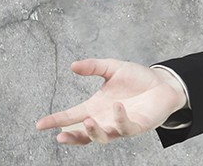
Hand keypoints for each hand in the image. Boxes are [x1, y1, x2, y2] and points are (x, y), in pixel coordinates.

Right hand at [35, 59, 185, 145]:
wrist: (162, 83)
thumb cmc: (137, 79)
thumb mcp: (113, 68)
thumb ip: (94, 67)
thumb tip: (73, 65)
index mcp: (95, 107)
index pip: (71, 116)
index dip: (56, 120)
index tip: (39, 124)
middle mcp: (104, 119)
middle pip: (83, 135)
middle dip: (71, 137)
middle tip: (60, 134)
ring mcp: (119, 125)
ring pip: (102, 137)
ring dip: (93, 131)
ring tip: (87, 121)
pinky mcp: (136, 126)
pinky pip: (125, 127)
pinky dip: (119, 118)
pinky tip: (117, 106)